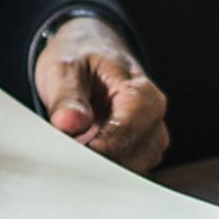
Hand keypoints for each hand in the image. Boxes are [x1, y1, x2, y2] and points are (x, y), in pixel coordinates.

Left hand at [34, 17, 168, 171]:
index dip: (100, 147)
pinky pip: (128, 170)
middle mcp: (153, 116)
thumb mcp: (64, 68)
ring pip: (133, 167)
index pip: (128, 130)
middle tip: (65, 157)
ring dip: (102, 168)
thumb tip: (69, 123)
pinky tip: (82, 160)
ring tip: (72, 155)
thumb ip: (67, 97)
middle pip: (135, 155)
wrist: (88, 49)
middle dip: (99, 160)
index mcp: (141, 91)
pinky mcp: (139, 150)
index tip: (72, 153)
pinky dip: (105, 170)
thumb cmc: (81, 57)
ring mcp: (150, 136)